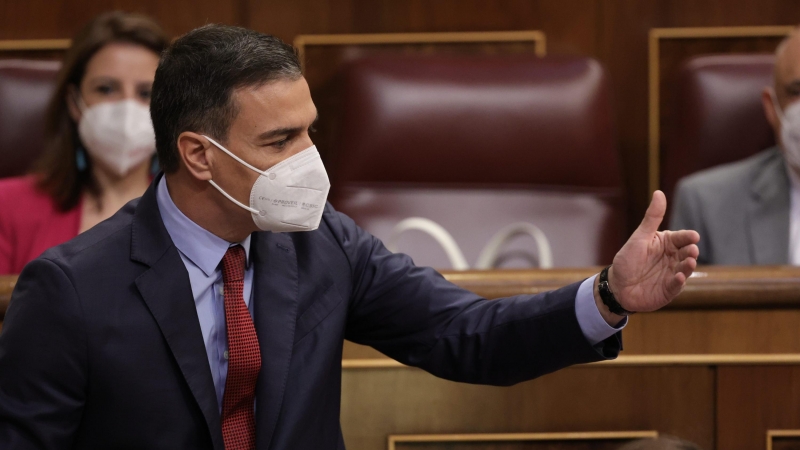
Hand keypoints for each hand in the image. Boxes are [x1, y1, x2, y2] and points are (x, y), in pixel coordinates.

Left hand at [598, 190, 699, 318]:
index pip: (681, 238)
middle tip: (692, 250)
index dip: (688, 237)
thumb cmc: (628, 260)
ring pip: (685, 269)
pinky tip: (680, 277)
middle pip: (686, 253)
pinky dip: (679, 281)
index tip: (693, 236)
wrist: (617, 286)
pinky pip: (676, 285)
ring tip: (689, 262)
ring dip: (688, 266)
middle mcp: (673, 259)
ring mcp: (672, 274)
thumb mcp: (639, 237)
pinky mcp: (669, 290)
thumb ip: (652, 218)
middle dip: (690, 251)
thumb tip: (659, 193)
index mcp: (667, 244)